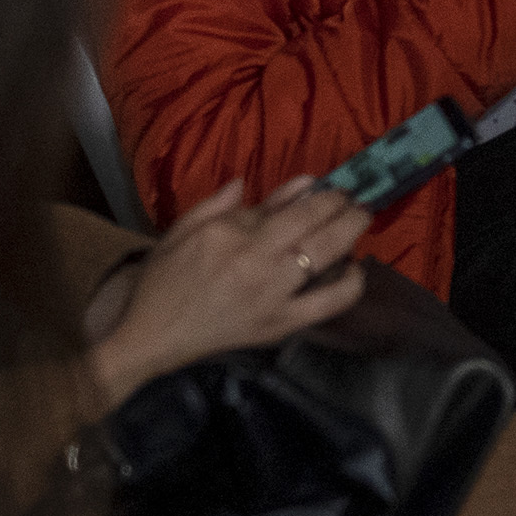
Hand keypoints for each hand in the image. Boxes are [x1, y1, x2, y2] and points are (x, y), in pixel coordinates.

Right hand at [82, 182, 367, 406]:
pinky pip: (329, 302)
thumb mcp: (182, 230)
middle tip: (359, 197)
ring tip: (363, 217)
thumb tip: (248, 179)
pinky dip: (350, 285)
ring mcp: (272, 293)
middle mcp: (255, 259)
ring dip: (351, 230)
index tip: (330, 187)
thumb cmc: (163, 282)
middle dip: (343, 204)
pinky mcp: (281, 324)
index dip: (314, 195)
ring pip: (325, 253)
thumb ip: (218, 204)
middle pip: (312, 222)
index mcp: (228, 233)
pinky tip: (356, 270)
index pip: (283, 207)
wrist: (152, 336)